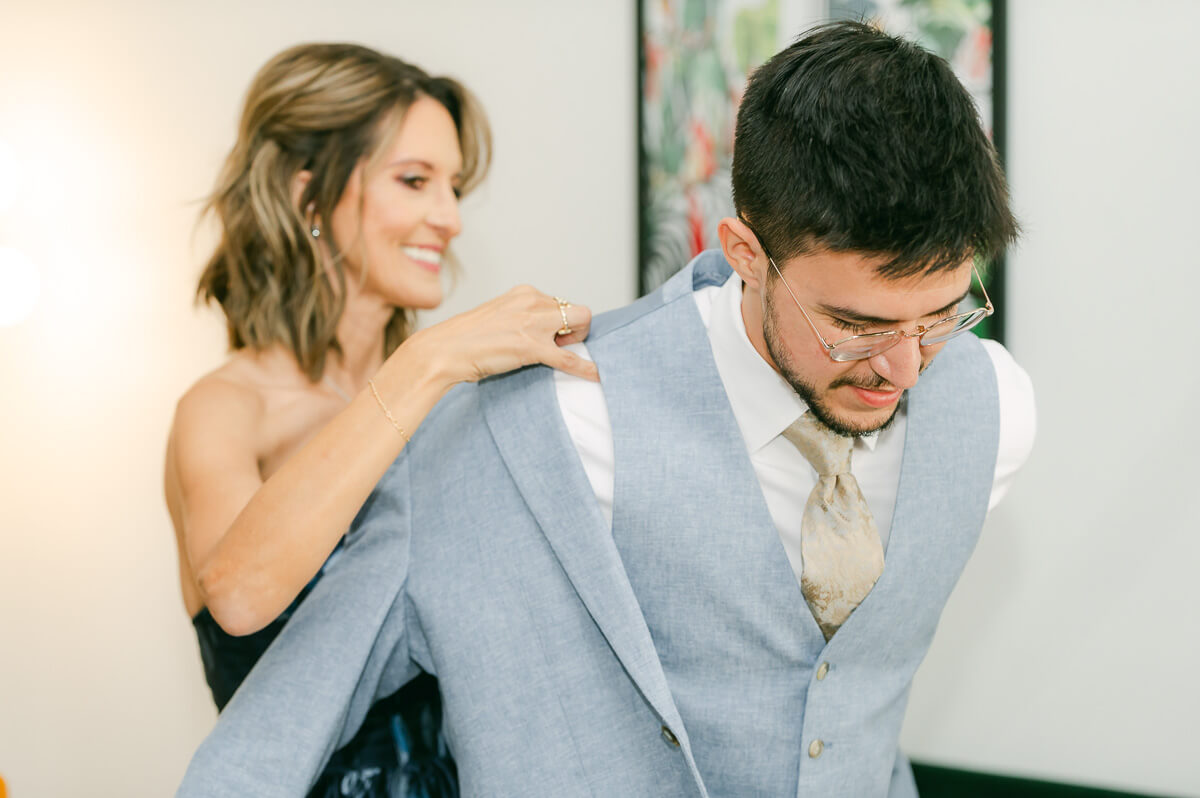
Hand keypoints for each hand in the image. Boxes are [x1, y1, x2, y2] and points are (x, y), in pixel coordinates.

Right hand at [407, 285, 598, 384]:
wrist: (444, 351)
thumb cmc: (465, 340)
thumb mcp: (498, 317)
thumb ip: (520, 318)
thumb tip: (539, 331)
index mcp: (523, 293)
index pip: (559, 302)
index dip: (561, 321)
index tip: (554, 335)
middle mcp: (531, 301)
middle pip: (577, 310)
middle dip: (576, 329)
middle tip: (562, 345)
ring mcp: (532, 323)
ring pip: (580, 324)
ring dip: (579, 343)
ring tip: (565, 355)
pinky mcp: (531, 347)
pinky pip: (569, 358)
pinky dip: (585, 368)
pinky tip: (594, 375)